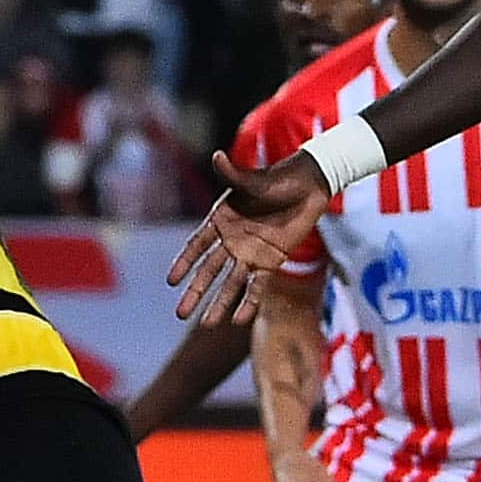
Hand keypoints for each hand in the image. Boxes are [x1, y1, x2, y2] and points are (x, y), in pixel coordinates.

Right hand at [170, 150, 332, 323]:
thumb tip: (217, 156)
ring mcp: (250, 253)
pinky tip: (239, 320)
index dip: (184, 263)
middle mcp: (231, 239)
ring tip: (205, 324)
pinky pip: (257, 286)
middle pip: (208, 270)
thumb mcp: (255, 180)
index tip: (172, 281)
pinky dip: (249, 302)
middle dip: (195, 292)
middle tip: (180, 313)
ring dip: (219, 304)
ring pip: (230, 283)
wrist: (308, 186)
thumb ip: (235, 175)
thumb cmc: (279, 178)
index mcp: (221, 219)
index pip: (196, 245)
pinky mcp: (270, 261)